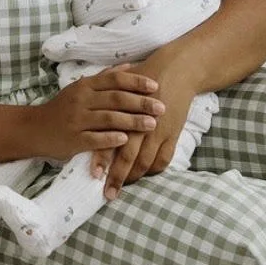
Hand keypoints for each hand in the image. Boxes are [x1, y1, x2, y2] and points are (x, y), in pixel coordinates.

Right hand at [30, 68, 162, 163]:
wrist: (35, 128)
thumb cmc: (63, 107)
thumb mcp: (80, 88)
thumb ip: (105, 78)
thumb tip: (130, 66)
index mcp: (85, 85)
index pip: (114, 79)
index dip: (136, 82)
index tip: (156, 86)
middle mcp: (81, 99)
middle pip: (116, 98)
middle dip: (141, 103)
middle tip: (161, 107)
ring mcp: (77, 119)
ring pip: (109, 118)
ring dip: (132, 121)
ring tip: (151, 124)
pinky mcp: (73, 139)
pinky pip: (95, 139)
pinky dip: (112, 139)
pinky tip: (126, 140)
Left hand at [98, 45, 198, 193]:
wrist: (177, 70)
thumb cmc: (145, 75)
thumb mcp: (122, 85)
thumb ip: (106, 103)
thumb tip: (88, 118)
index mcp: (124, 111)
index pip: (110, 139)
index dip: (102, 159)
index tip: (94, 175)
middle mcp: (141, 124)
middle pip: (128, 157)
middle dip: (117, 177)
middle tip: (108, 194)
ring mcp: (159, 131)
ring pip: (146, 162)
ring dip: (135, 177)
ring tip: (125, 187)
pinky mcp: (173, 134)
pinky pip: (164, 159)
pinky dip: (154, 170)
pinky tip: (145, 175)